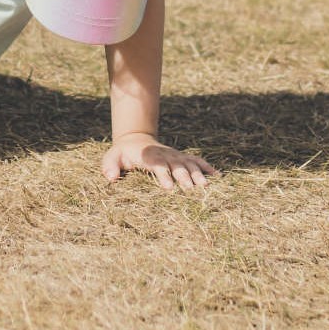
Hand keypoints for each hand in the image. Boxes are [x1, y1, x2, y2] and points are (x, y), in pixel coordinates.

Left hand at [102, 135, 217, 190]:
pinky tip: (218, 176)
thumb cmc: (124, 153)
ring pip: (189, 164)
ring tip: (206, 186)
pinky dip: (207, 167)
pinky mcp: (182, 158)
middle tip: (192, 189)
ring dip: (198, 174)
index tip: (169, 187)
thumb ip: (110, 165)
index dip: (163, 176)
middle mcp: (166, 155)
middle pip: (177, 166)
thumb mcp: (113, 157)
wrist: (136, 140)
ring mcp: (175, 156)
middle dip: (184, 177)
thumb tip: (110, 177)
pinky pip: (197, 161)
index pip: (157, 166)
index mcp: (149, 157)